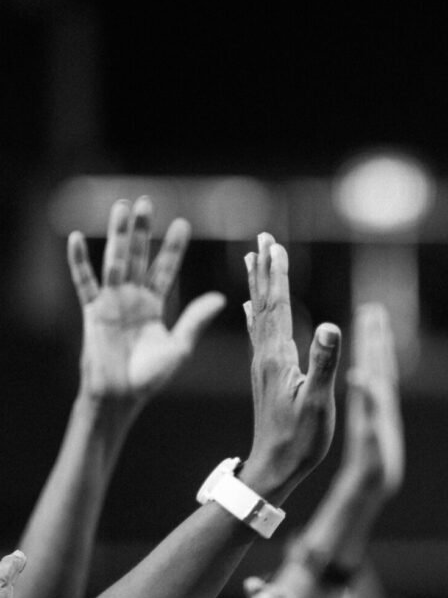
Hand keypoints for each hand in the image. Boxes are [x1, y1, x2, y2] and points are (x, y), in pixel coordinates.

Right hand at [68, 197, 225, 402]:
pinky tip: (76, 238)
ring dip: (117, 235)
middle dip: (143, 230)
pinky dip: (79, 261)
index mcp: (154, 305)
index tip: (183, 222)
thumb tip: (220, 298)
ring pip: (115, 261)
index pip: (165, 269)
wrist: (121, 396)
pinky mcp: (93, 311)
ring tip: (122, 207)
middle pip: (139, 257)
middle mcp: (132, 298)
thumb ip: (195, 320)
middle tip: (147, 201)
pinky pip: (84, 281)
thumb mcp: (179, 347)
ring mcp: (111, 302)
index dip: (173, 247)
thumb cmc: (150, 377)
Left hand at [242, 233, 340, 498]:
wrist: (273, 469)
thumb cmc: (299, 440)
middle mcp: (265, 356)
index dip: (277, 274)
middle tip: (261, 240)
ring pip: (258, 315)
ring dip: (258, 286)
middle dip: (264, 270)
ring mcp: (263, 366)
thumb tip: (328, 324)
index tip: (274, 244)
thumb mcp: (318, 402)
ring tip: (253, 261)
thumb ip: (323, 363)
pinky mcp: (265, 377)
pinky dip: (255, 315)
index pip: (277, 306)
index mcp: (278, 358)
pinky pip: (258, 335)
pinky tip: (249, 309)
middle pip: (264, 303)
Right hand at [341, 303, 403, 499]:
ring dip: (375, 346)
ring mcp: (379, 406)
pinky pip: (372, 380)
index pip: (376, 367)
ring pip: (378, 369)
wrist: (379, 484)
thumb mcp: (370, 441)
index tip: (368, 321)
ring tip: (371, 323)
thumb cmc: (373, 467)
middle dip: (376, 337)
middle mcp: (383, 402)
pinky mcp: (373, 412)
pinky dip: (368, 364)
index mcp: (379, 404)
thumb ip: (370, 412)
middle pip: (380, 363)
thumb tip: (363, 381)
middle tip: (373, 311)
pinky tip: (363, 358)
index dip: (372, 345)